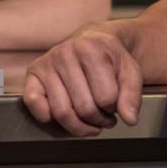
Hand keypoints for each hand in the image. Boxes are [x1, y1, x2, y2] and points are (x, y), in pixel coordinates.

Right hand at [21, 25, 142, 136]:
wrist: (91, 40)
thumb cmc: (109, 58)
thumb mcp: (130, 71)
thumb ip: (133, 96)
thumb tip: (129, 119)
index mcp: (91, 49)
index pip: (106, 98)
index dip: (114, 109)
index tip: (114, 105)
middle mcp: (65, 53)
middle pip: (84, 108)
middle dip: (98, 120)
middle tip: (104, 117)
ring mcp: (47, 63)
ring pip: (61, 112)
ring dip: (78, 127)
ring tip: (90, 122)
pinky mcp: (33, 72)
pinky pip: (33, 103)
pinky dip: (46, 117)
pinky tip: (63, 116)